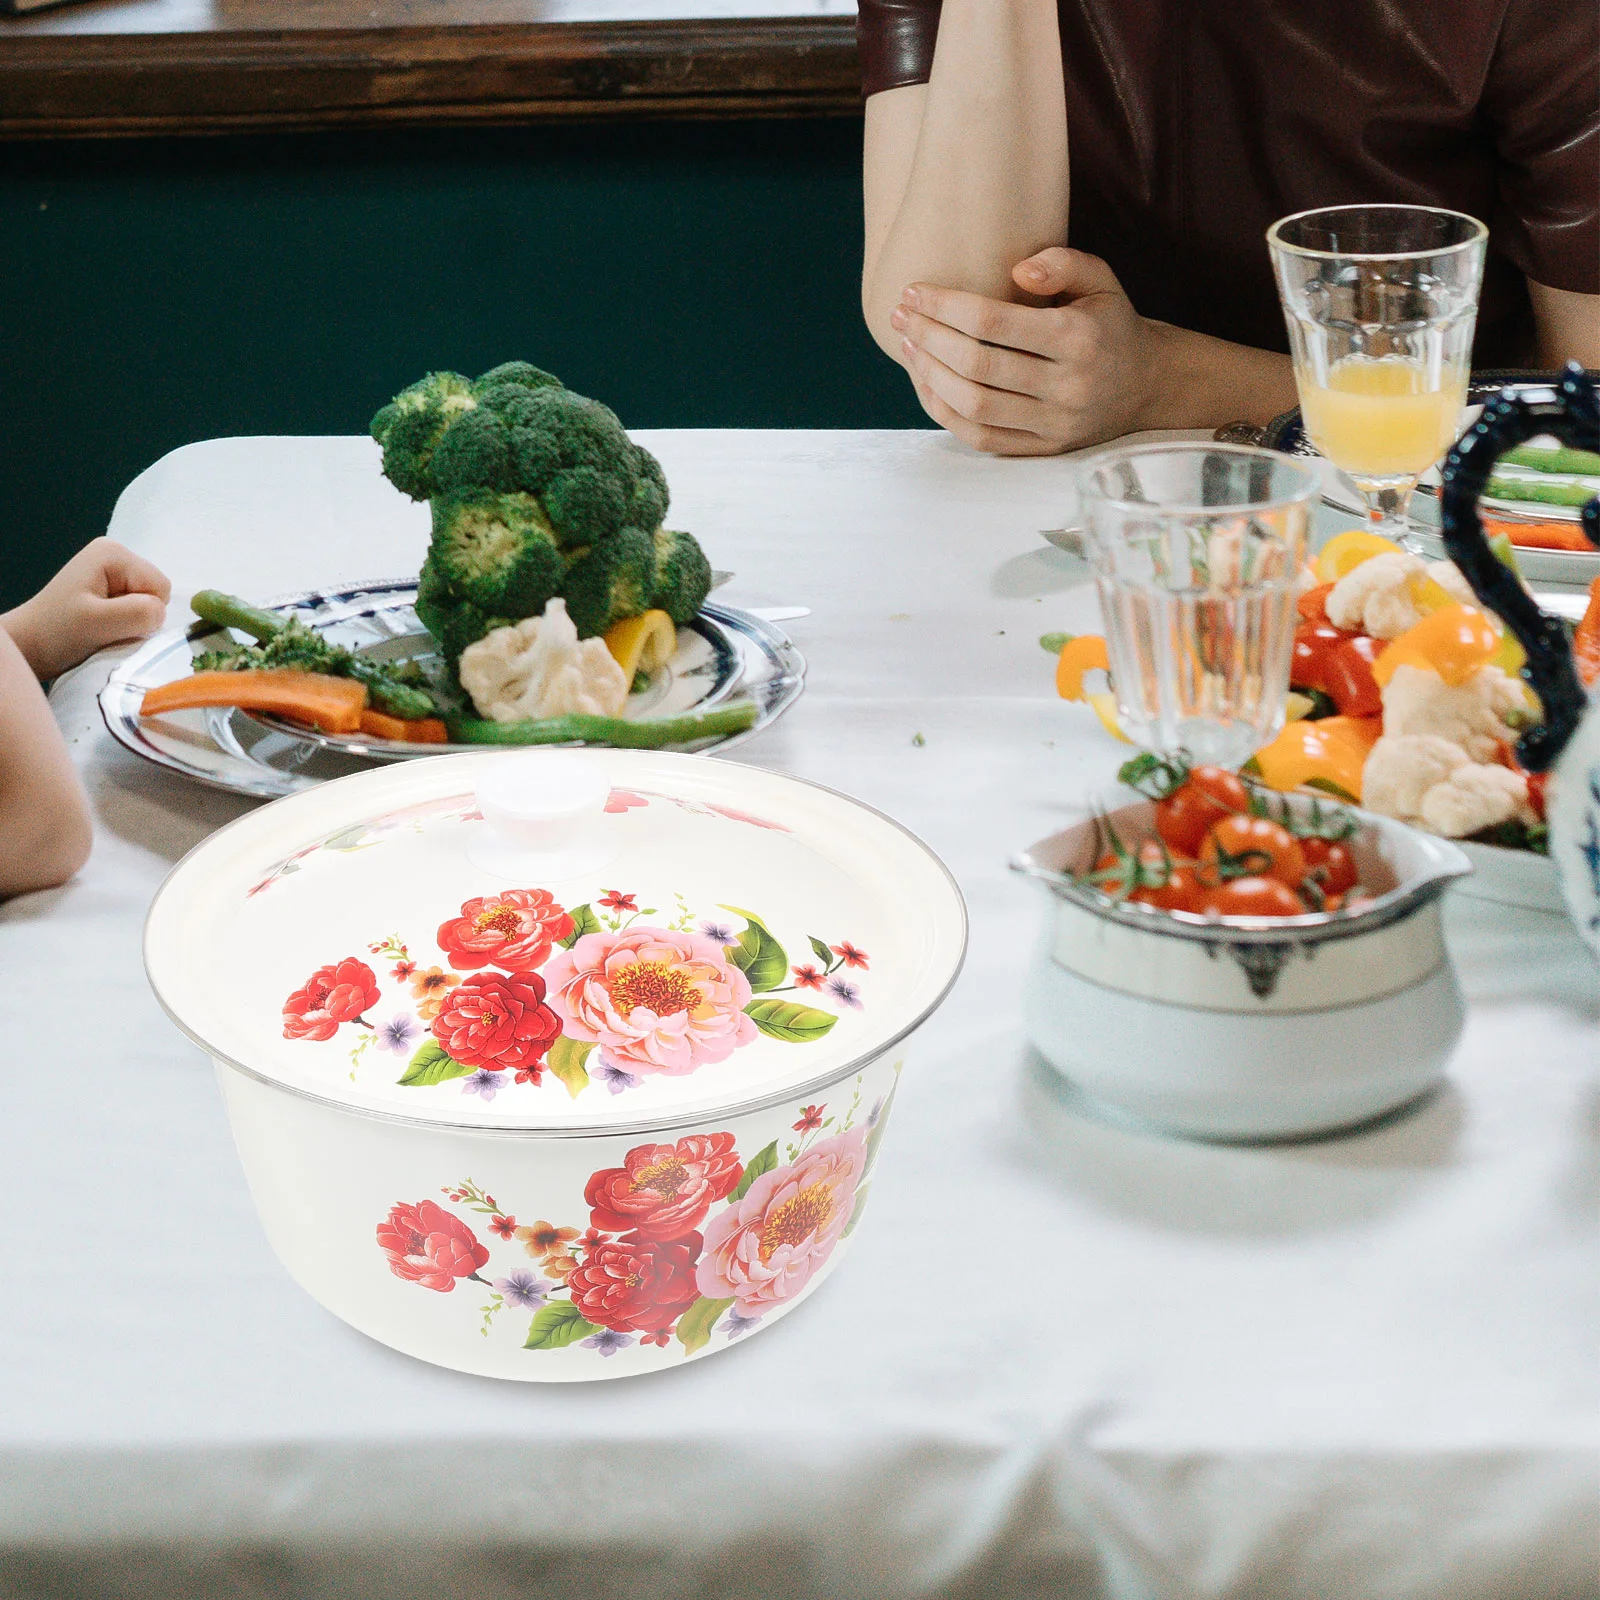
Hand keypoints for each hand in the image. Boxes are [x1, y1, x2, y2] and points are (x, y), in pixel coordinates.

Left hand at [3, 538, 170, 680]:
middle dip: (138, 615)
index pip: (160, 587)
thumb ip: (138, 613)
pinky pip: (139, 608)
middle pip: (156, 593)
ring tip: (102, 627)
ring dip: (132, 621)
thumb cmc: (59, 633)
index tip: (112, 621)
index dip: (144, 611)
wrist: (31, 646)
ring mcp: (112, 570)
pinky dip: (126, 623)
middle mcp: (116, 554)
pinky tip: (102, 625)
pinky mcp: (110, 586)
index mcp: (114, 553)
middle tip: (107, 626)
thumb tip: (161, 613)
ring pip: (149, 603)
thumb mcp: (99, 623)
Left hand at [890, 247, 1167, 455]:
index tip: (914, 291)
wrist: (1146, 385)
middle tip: (901, 317)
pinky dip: (946, 412)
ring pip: (974, 405)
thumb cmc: (1110, 325)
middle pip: (977, 365)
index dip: (945, 306)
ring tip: (909, 345)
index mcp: (1077, 339)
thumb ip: (1063, 262)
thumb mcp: (1101, 280)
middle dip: (929, 337)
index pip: (993, 322)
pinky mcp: (1043, 449)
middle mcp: (1066, 386)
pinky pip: (981, 437)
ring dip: (931, 375)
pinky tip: (927, 383)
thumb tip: (1016, 272)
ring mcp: (1054, 424)